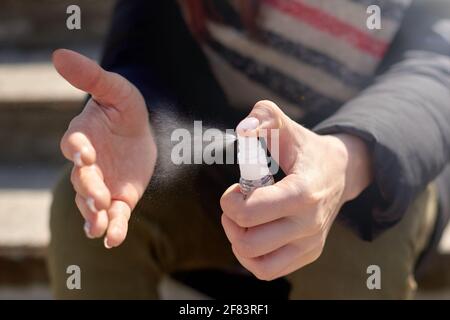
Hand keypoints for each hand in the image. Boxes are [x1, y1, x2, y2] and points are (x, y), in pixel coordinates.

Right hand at [53, 49, 156, 247]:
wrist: (141, 133)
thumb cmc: (124, 109)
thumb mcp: (116, 89)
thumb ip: (92, 77)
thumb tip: (58, 54)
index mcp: (83, 136)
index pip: (74, 144)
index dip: (77, 149)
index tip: (84, 154)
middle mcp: (87, 165)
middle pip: (82, 180)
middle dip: (88, 189)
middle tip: (98, 198)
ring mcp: (102, 184)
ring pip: (92, 203)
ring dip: (94, 215)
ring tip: (98, 227)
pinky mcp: (119, 198)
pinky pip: (114, 215)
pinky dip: (114, 227)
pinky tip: (114, 239)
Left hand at [220, 100, 372, 279]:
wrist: (340, 172)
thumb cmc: (306, 150)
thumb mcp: (286, 126)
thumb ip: (264, 116)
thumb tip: (244, 129)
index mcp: (303, 192)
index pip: (250, 212)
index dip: (230, 200)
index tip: (237, 187)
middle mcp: (309, 223)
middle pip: (247, 241)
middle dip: (231, 219)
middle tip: (238, 203)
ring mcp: (310, 242)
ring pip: (255, 260)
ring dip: (238, 239)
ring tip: (244, 219)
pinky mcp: (309, 253)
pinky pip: (267, 270)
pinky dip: (250, 257)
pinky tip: (252, 234)